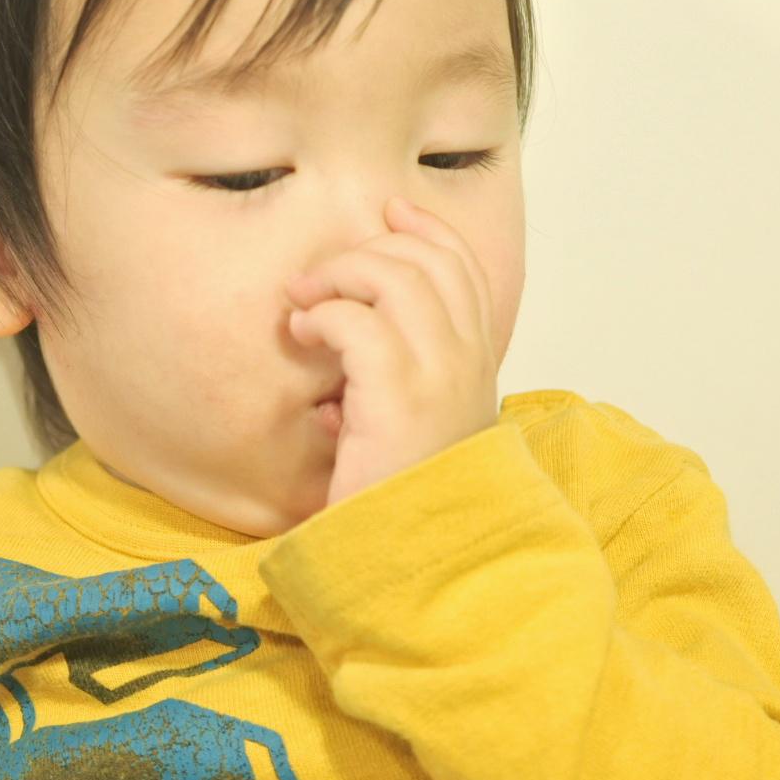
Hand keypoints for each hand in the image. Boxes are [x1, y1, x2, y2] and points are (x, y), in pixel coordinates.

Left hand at [286, 196, 499, 507]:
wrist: (409, 568)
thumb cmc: (396, 510)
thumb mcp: (407, 441)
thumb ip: (394, 395)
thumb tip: (344, 373)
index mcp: (478, 373)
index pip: (465, 273)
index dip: (428, 231)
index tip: (390, 210)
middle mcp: (470, 367)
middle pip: (430, 263)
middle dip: (370, 248)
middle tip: (320, 274)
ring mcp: (440, 379)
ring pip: (397, 277)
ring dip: (340, 276)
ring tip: (304, 303)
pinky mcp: (399, 398)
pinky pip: (358, 321)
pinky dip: (323, 316)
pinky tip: (302, 334)